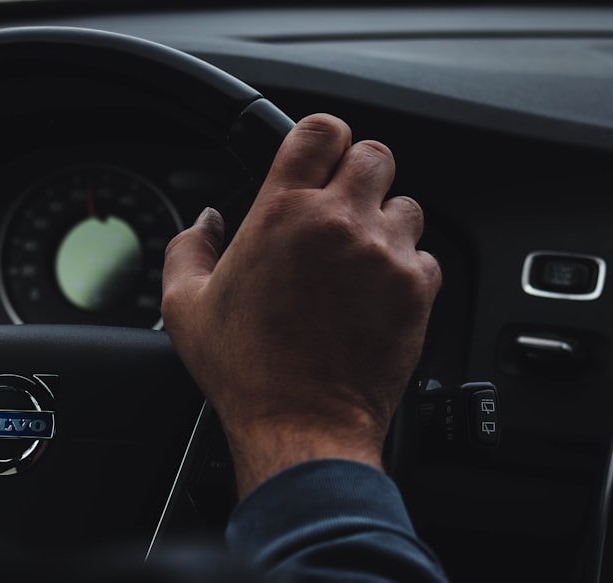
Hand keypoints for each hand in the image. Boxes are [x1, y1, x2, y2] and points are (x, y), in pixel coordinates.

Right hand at [161, 113, 440, 497]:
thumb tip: (205, 220)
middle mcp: (339, 223)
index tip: (317, 157)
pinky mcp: (417, 289)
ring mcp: (385, 254)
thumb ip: (188, 247)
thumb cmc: (246, 370)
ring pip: (406, 203)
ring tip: (357, 256)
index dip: (320, 138)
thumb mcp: (186, 306)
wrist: (302, 423)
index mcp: (281, 213)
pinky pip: (425, 254)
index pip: (320, 130)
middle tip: (338, 208)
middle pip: (373, 153)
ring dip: (383, 220)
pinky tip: (374, 293)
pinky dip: (405, 265)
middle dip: (356, 174)